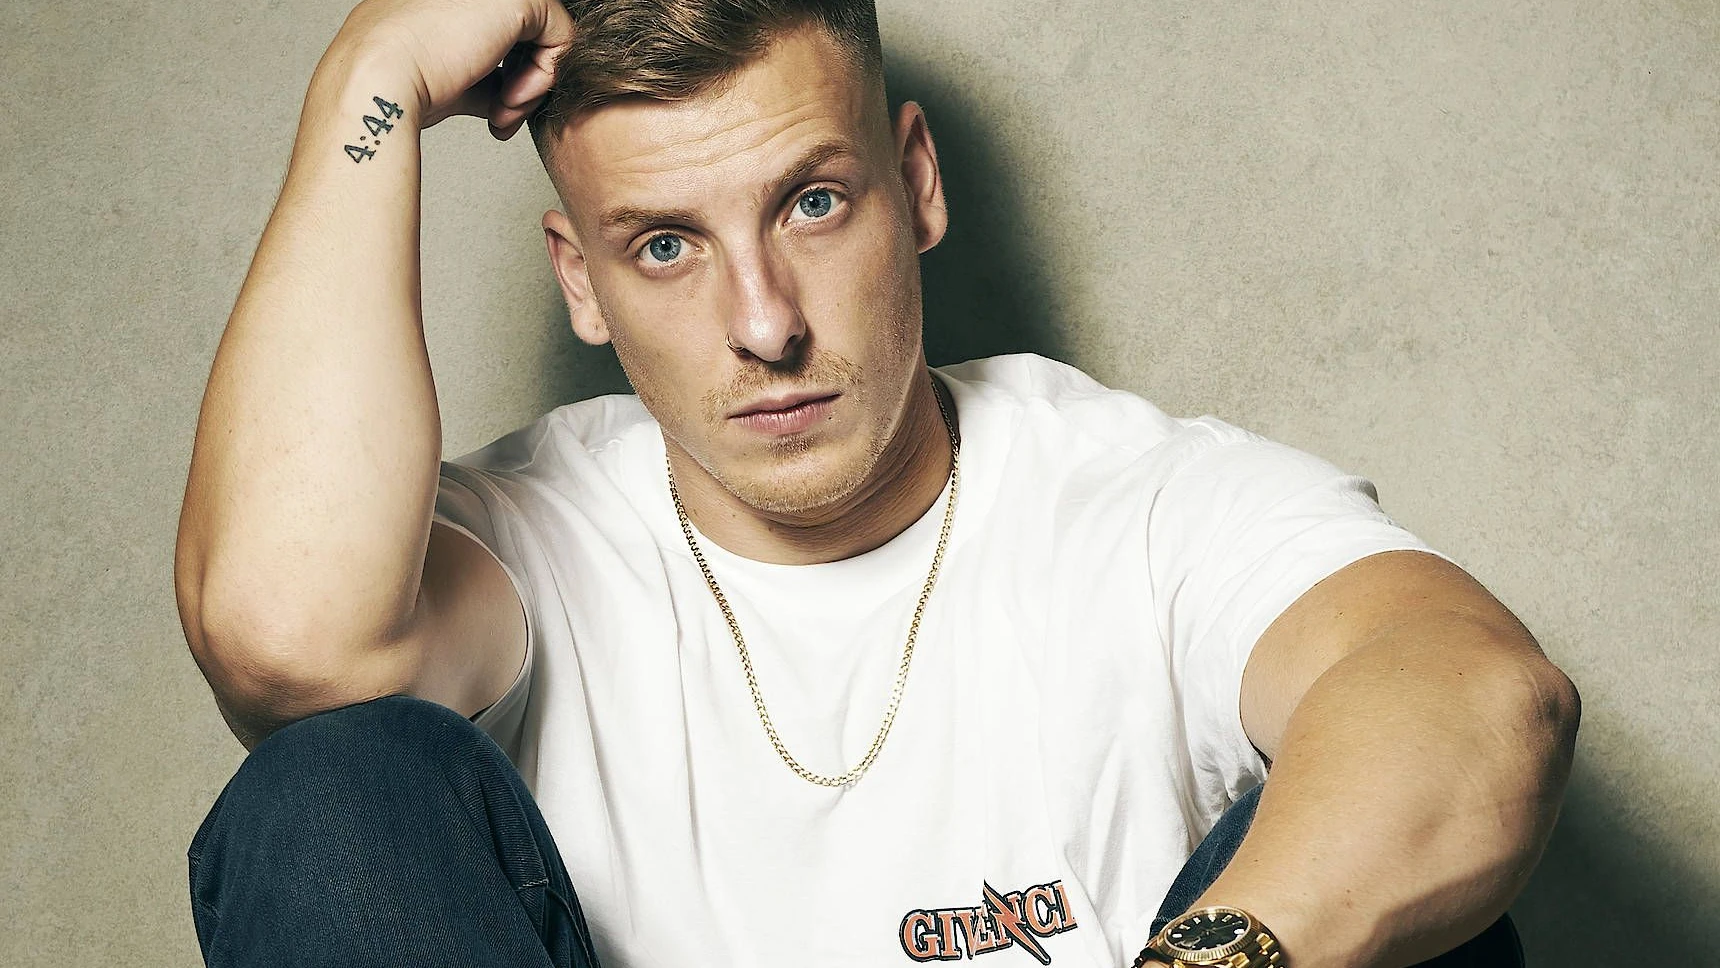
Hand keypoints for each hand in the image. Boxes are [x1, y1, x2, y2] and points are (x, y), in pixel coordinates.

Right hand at [323, 0, 575, 138]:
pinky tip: (513, 99)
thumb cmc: (398, 84)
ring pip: (544, 35)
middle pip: (525, 34)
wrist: (379, 82)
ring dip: (532, 84)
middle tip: (504, 115)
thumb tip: (508, 95)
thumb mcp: (452, 76)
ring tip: (503, 112)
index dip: (508, 71)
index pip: (500, 32)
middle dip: (525, 81)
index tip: (496, 107)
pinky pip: (561, 35)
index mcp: (450, 0)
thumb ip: (485, 76)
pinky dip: (545, 76)